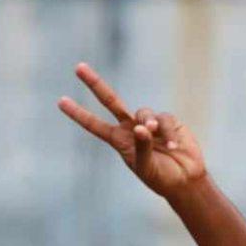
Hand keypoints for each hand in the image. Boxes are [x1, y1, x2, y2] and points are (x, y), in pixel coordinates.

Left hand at [58, 63, 206, 198]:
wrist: (184, 179)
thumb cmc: (160, 177)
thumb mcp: (146, 166)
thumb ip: (141, 147)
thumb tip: (140, 127)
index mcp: (118, 141)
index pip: (94, 125)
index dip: (78, 114)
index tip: (61, 101)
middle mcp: (130, 128)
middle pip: (110, 101)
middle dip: (94, 84)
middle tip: (78, 67)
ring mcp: (148, 122)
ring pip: (143, 113)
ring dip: (149, 125)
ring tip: (160, 143)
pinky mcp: (167, 120)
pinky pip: (164, 120)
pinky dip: (168, 133)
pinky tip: (173, 146)